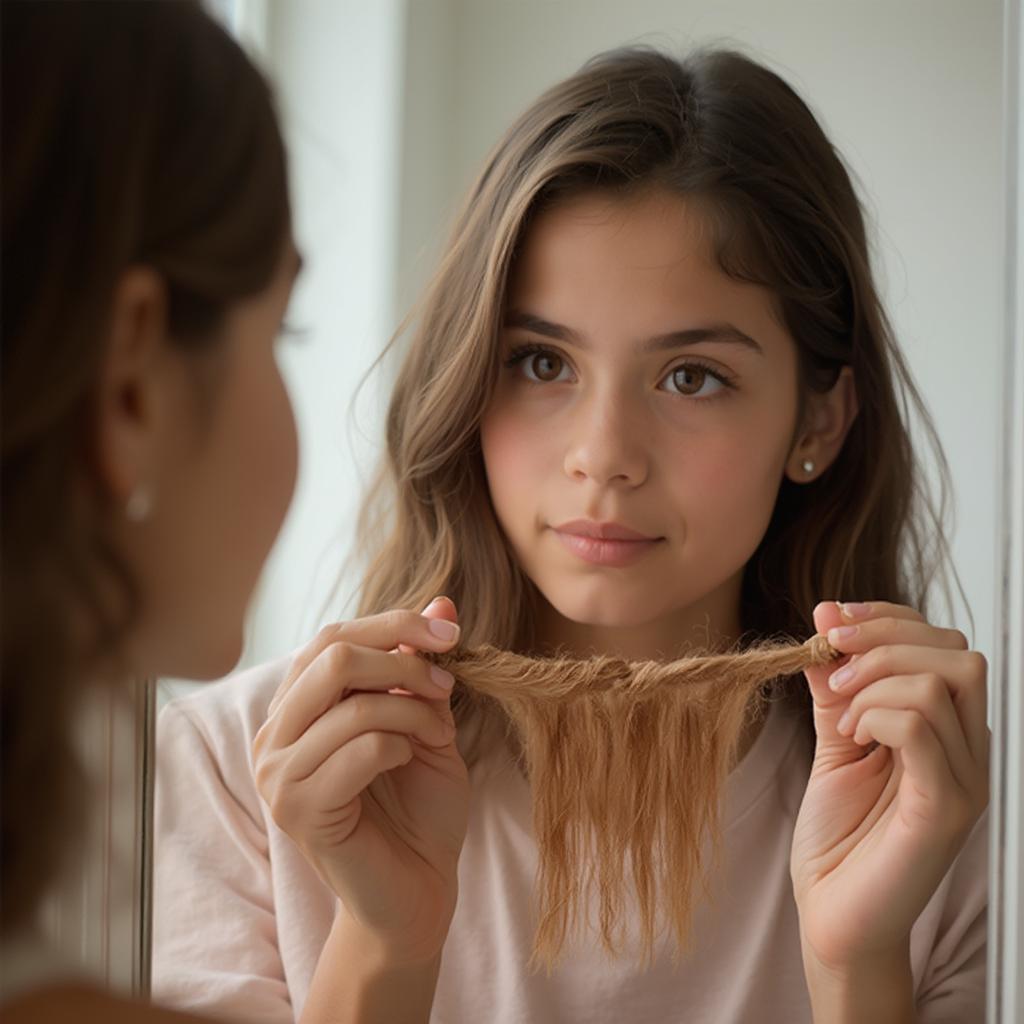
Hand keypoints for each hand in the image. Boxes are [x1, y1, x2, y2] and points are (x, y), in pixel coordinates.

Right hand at [252, 597, 469, 964]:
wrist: (420, 889)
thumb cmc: (420, 806)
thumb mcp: (427, 722)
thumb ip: (422, 667)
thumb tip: (443, 602)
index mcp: (297, 708)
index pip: (331, 637)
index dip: (392, 624)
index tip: (448, 631)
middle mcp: (274, 735)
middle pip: (331, 656)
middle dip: (403, 659)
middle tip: (448, 682)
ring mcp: (277, 774)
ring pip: (351, 702)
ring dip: (413, 710)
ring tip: (440, 734)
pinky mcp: (297, 810)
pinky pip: (360, 748)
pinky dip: (401, 744)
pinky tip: (412, 761)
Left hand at [791, 600, 988, 971]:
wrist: (833, 912)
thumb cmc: (839, 834)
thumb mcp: (834, 738)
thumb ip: (835, 682)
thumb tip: (827, 612)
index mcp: (947, 729)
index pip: (942, 642)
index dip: (888, 619)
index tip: (833, 622)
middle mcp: (969, 750)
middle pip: (955, 652)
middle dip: (883, 641)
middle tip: (834, 670)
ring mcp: (965, 780)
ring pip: (940, 681)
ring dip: (873, 683)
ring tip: (842, 721)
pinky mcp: (944, 809)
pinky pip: (920, 727)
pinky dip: (874, 715)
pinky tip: (851, 738)